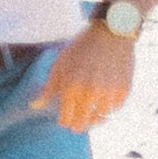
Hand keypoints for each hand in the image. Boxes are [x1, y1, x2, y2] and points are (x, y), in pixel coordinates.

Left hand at [33, 16, 136, 131]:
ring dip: (94, 116)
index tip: (64, 118)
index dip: (64, 121)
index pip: (66, 120)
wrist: (110, 34)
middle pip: (82, 124)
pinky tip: (104, 98)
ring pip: (100, 119)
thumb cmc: (81, 48)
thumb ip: (48, 89)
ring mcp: (108, 95)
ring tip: (91, 109)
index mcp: (71, 89)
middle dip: (77, 124)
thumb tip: (34, 106)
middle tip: (77, 121)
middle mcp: (89, 95)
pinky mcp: (123, 92)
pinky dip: (109, 107)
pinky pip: (114, 109)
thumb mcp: (60, 65)